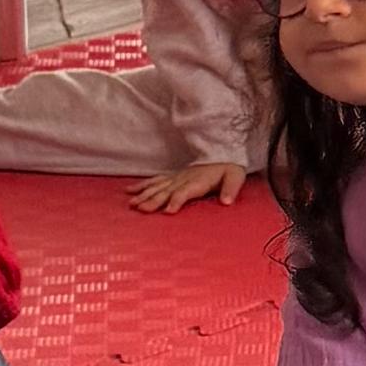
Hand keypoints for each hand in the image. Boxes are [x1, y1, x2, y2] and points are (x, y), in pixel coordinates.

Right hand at [130, 158, 256, 214]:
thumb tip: (227, 202)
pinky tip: (129, 191)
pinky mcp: (172, 176)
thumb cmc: (229, 169)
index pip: (184, 192)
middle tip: (141, 210)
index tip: (167, 211)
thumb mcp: (235, 177)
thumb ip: (231, 189)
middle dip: (153, 200)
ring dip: (144, 194)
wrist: (223, 153)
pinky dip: (142, 185)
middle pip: (166, 191)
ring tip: (131, 204)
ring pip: (157, 186)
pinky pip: (155, 180)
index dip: (176, 201)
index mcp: (198, 182)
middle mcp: (183, 179)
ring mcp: (176, 177)